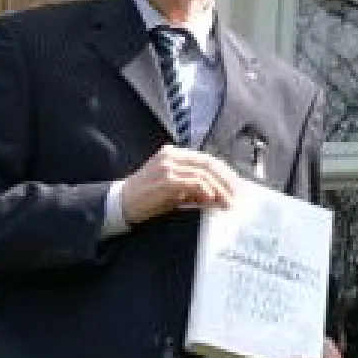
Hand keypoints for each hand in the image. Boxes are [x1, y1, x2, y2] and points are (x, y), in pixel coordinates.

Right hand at [120, 145, 238, 223]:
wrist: (120, 203)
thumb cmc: (148, 198)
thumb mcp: (174, 189)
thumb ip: (195, 187)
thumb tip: (219, 196)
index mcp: (174, 154)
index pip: (207, 159)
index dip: (224, 173)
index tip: (237, 186)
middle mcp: (172, 156)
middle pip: (209, 163)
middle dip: (226, 180)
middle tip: (237, 196)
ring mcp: (168, 166)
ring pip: (203, 173)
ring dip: (219, 189)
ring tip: (227, 203)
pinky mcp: (165, 179)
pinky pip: (193, 182)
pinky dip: (205, 190)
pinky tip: (212, 200)